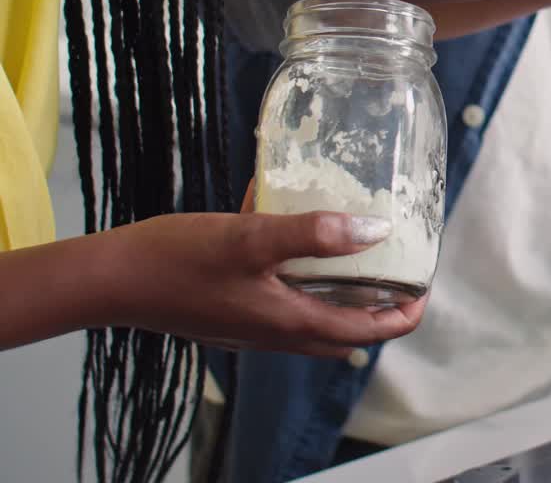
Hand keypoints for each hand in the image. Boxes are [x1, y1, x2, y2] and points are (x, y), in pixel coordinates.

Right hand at [92, 196, 424, 357]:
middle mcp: (278, 334)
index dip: (404, 314)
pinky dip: (302, 282)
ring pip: (315, 319)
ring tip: (355, 253)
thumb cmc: (178, 260)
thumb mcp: (252, 237)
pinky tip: (291, 240)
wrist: (111, 280)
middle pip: (347, 330)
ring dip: (341, 295)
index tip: (424, 286)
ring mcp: (253, 327)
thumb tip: (374, 230)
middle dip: (379, 307)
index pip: (370, 332)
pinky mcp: (232, 313)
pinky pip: (283, 304)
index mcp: (292, 323)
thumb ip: (313, 233)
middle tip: (396, 270)